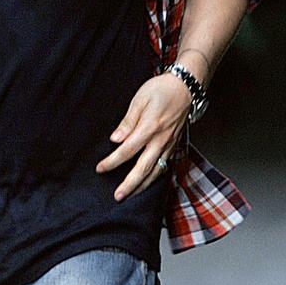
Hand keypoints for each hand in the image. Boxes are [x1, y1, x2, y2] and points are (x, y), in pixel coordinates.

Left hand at [96, 74, 190, 199]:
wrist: (185, 87)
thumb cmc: (160, 90)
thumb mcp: (139, 99)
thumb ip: (128, 122)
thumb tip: (115, 139)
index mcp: (149, 128)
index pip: (127, 150)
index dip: (112, 162)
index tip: (100, 169)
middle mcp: (161, 140)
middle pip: (144, 168)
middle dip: (130, 185)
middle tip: (117, 197)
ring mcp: (169, 145)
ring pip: (156, 171)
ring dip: (143, 186)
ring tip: (131, 195)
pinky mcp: (174, 145)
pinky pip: (165, 166)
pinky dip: (156, 178)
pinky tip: (148, 182)